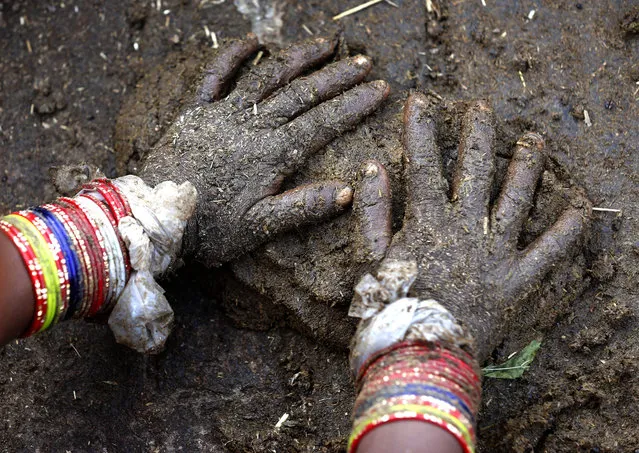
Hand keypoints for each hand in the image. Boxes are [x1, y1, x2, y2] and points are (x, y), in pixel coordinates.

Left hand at [139, 34, 389, 265]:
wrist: (154, 218)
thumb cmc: (209, 229)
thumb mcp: (259, 228)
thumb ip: (303, 207)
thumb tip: (347, 193)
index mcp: (271, 154)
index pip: (323, 123)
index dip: (353, 105)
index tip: (379, 89)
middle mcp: (251, 126)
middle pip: (302, 93)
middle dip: (336, 77)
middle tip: (364, 62)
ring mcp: (222, 114)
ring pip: (267, 76)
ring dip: (298, 57)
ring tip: (325, 44)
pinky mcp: (196, 111)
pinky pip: (214, 75)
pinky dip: (232, 55)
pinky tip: (251, 41)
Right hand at [369, 92, 590, 360]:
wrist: (418, 356)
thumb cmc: (389, 309)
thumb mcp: (371, 257)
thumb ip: (372, 210)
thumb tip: (372, 166)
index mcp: (427, 221)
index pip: (423, 164)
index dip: (420, 130)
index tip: (419, 101)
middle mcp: (465, 228)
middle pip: (474, 171)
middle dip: (476, 135)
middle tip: (482, 107)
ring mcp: (495, 253)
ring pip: (515, 199)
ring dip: (526, 166)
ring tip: (534, 138)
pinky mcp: (517, 280)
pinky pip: (548, 251)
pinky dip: (566, 229)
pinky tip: (581, 206)